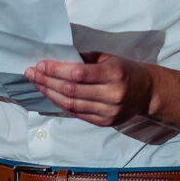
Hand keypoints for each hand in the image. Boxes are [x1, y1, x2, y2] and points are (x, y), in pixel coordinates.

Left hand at [28, 52, 154, 126]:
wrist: (148, 92)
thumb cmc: (125, 70)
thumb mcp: (108, 58)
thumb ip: (83, 58)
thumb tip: (56, 58)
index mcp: (114, 74)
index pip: (78, 74)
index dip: (56, 70)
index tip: (40, 65)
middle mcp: (112, 95)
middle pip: (71, 90)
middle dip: (46, 81)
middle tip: (31, 73)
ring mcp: (109, 111)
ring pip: (71, 105)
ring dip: (49, 93)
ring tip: (36, 83)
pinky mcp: (105, 122)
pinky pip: (76, 113)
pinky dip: (60, 104)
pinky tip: (50, 94)